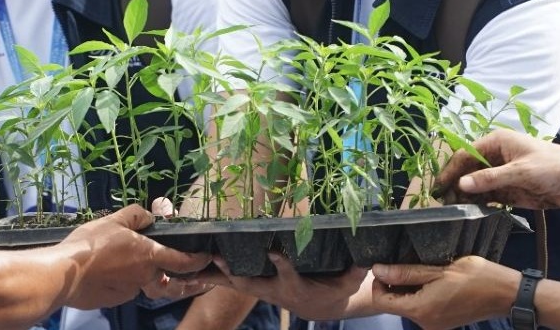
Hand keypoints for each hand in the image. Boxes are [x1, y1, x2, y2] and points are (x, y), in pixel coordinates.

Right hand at [60, 205, 211, 309]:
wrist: (63, 276)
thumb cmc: (89, 246)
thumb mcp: (114, 220)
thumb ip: (136, 216)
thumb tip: (149, 216)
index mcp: (149, 255)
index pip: (184, 261)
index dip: (198, 260)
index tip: (206, 258)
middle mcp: (145, 276)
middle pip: (166, 276)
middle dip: (171, 273)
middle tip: (172, 267)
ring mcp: (131, 290)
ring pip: (146, 283)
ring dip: (147, 277)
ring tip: (136, 267)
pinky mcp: (117, 300)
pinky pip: (129, 289)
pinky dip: (126, 282)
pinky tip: (112, 273)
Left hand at [199, 252, 368, 320]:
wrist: (323, 307)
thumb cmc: (337, 288)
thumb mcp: (349, 281)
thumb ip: (355, 268)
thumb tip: (365, 251)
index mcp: (297, 286)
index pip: (289, 274)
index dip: (281, 264)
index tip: (273, 251)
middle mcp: (276, 290)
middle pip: (251, 283)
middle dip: (235, 274)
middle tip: (218, 260)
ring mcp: (263, 290)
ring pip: (236, 283)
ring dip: (216, 276)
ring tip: (195, 266)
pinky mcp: (256, 286)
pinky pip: (232, 282)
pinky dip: (213, 276)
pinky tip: (193, 271)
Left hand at [369, 256, 517, 329]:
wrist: (506, 294)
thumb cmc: (475, 277)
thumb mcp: (438, 269)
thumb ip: (406, 272)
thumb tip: (377, 269)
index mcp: (421, 310)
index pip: (382, 301)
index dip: (378, 283)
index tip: (386, 265)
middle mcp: (425, 323)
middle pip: (395, 304)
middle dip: (393, 284)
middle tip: (403, 262)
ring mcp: (435, 325)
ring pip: (408, 305)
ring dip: (408, 288)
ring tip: (419, 267)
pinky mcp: (443, 322)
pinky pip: (422, 308)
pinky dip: (420, 294)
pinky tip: (431, 278)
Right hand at [435, 130, 559, 209]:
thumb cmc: (551, 167)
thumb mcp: (520, 172)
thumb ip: (491, 178)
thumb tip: (461, 184)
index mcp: (496, 143)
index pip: (465, 155)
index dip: (451, 170)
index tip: (438, 187)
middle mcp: (494, 157)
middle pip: (467, 170)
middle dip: (455, 184)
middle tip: (443, 202)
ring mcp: (500, 174)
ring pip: (475, 185)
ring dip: (464, 196)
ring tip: (453, 210)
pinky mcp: (507, 190)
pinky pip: (487, 196)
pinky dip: (477, 203)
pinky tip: (469, 212)